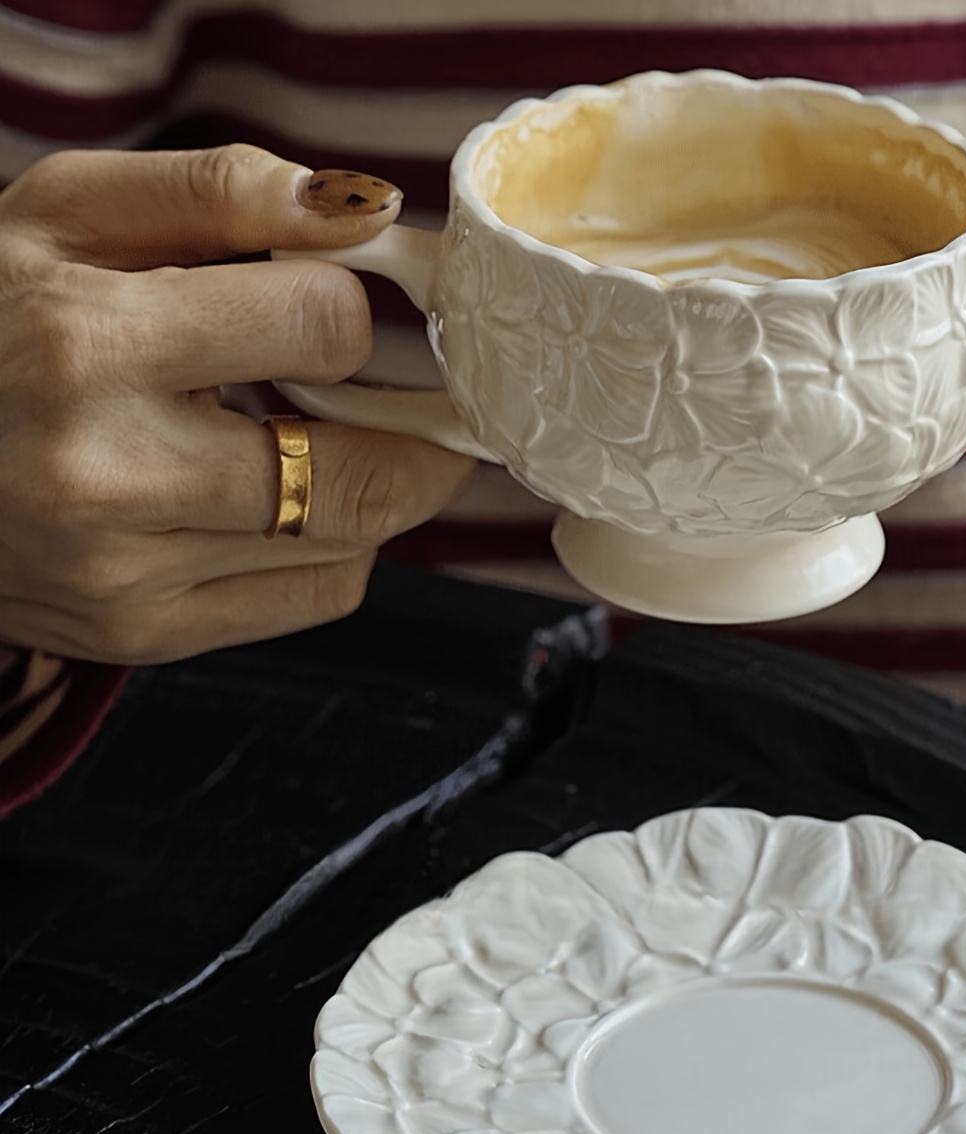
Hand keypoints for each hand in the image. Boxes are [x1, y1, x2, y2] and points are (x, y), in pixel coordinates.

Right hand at [0, 144, 475, 663]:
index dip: (350, 307)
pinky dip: (339, 543)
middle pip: (369, 477)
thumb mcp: (67, 214)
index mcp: (87, 347)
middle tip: (426, 399)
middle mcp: (109, 478)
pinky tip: (286, 498)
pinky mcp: (144, 635)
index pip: (324, 329)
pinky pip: (319, 597)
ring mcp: (128, 577)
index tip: (336, 303)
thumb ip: (219, 194)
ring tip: (334, 434)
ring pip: (355, 543)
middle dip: (425, 432)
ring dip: (379, 483)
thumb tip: (365, 212)